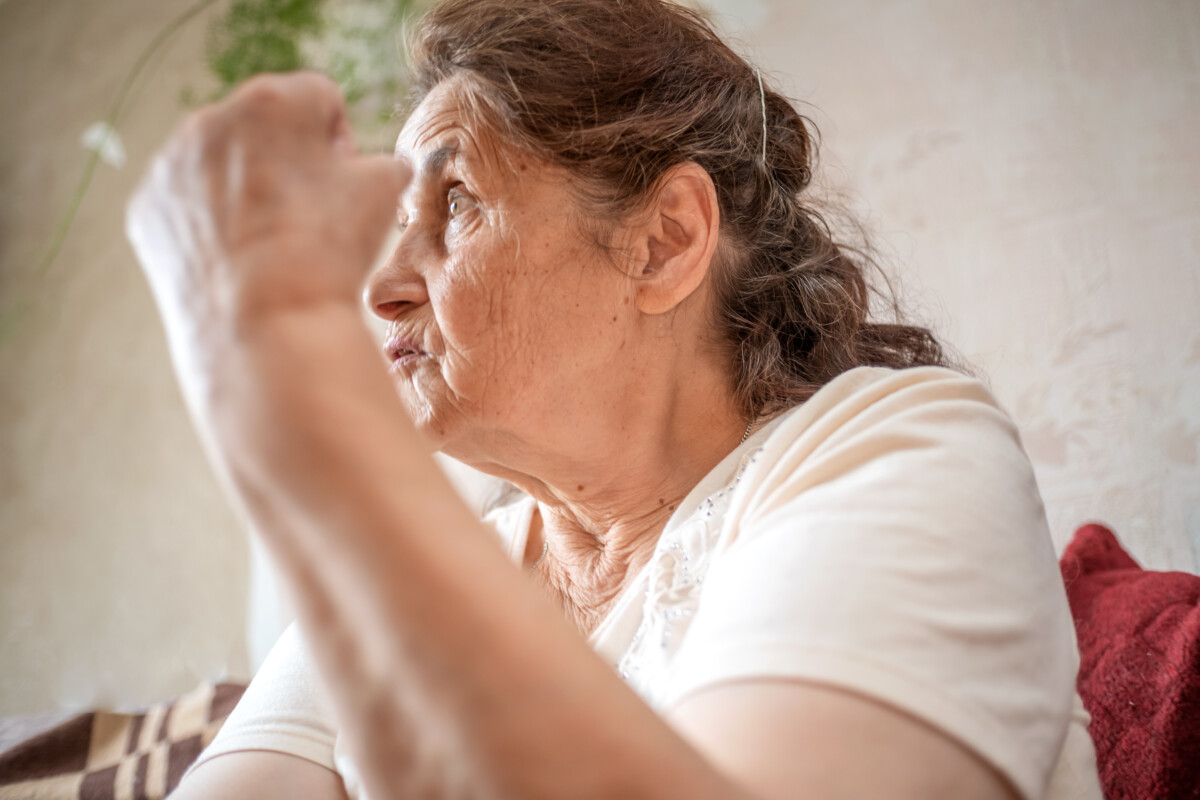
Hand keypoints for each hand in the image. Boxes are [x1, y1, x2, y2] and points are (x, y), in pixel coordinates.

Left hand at [127, 72, 408, 332]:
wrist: (268, 324)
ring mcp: (170, 166)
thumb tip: (376, 169)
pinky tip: (240, 261)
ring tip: (275, 244)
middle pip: (263, 129)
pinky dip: (213, 226)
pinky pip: (189, 206)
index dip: (340, 142)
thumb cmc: (329, 248)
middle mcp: (209, 120)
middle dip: (287, 162)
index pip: (319, 99)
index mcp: (271, 100)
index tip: (343, 184)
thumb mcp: (386, 191)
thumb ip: (384, 161)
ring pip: (221, 166)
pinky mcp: (148, 210)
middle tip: (310, 216)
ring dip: (248, 191)